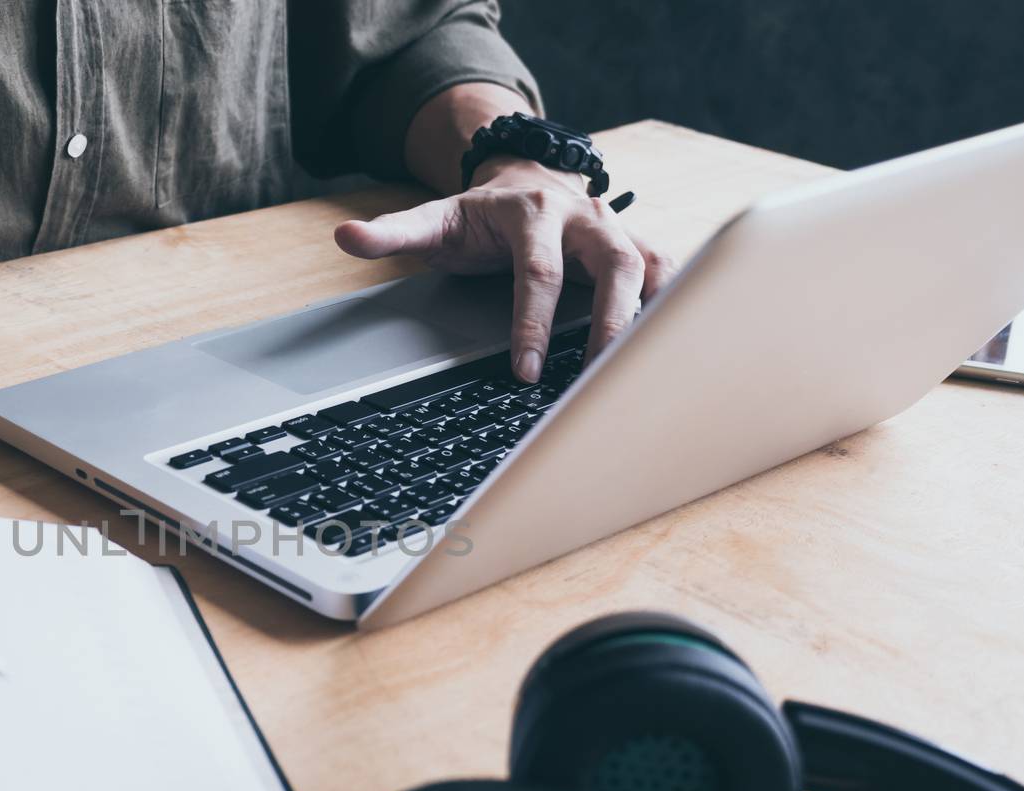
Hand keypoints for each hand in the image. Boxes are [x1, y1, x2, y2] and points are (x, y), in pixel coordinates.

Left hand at [334, 157, 677, 381]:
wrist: (526, 179)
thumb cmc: (480, 216)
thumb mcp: (433, 221)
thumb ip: (391, 233)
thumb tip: (345, 237)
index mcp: (533, 215)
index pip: (539, 274)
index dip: (534, 325)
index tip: (526, 372)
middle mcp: (585, 218)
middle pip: (616, 265)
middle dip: (613, 322)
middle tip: (602, 377)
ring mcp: (619, 231)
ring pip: (653, 267)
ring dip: (657, 317)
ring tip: (652, 371)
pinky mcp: (641, 248)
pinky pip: (670, 275)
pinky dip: (678, 309)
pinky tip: (677, 352)